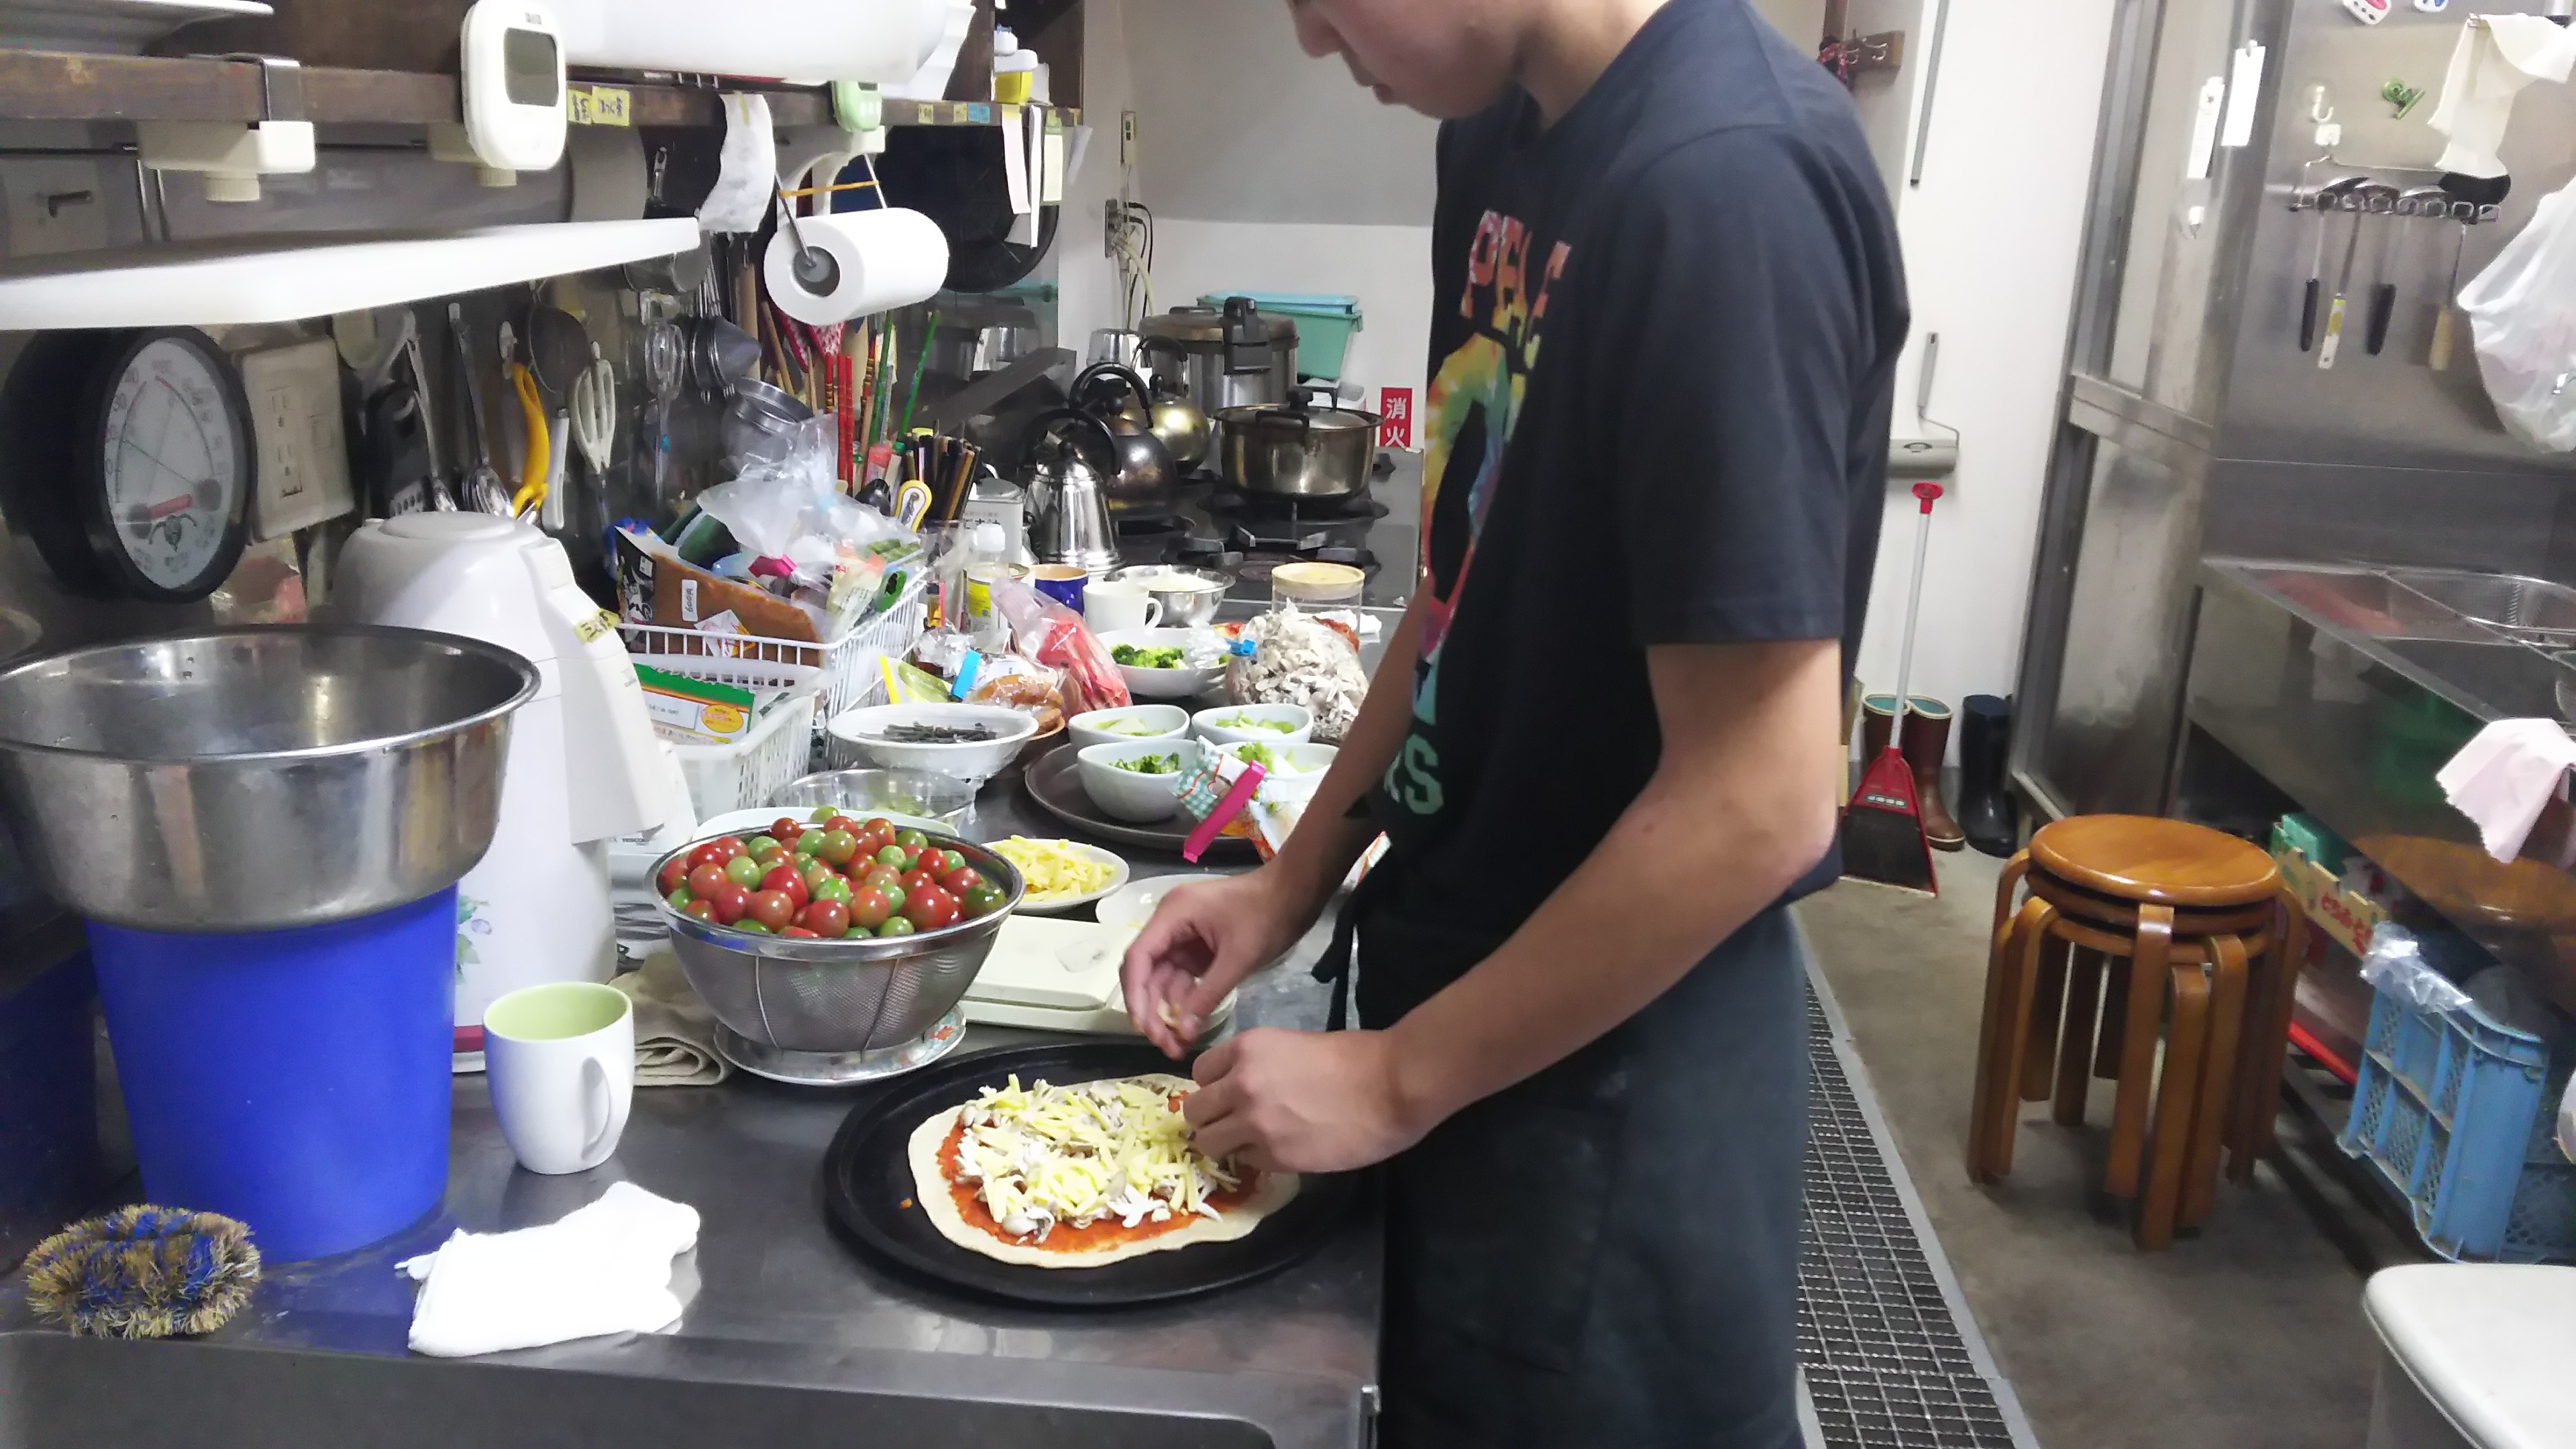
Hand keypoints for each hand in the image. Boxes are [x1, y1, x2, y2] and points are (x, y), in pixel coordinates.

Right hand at [1121, 870, 1314, 1057]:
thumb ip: (1207, 996)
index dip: (1136, 995)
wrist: (1295, 894)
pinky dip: (1184, 1002)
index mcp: (1173, 914)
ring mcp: (1183, 936)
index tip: (1144, 1028)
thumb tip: (1182, 1033)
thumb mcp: (1238, 958)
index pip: (1139, 957)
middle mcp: (1170, 923)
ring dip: (1167, 1011)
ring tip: (1176, 1045)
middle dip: (1151, 1009)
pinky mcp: (1196, 948)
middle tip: (1164, 1045)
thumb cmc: (1267, 917)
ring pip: (1163, 979)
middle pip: (1146, 971)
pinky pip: (1181, 978)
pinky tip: (1188, 1028)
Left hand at [1185, 1027, 1428, 1172]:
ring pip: (1209, 1142)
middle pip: (1195, 1111)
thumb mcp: (1292, 1046)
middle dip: (1211, 1118)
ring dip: (1226, 1143)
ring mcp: (1255, 1124)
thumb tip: (1238, 1090)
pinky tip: (1283, 1148)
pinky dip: (1256, 1158)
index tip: (1229, 1093)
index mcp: (1247, 1049)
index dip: (1214, 1085)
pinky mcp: (1274, 1157)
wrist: (1392, 1086)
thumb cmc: (1354, 1058)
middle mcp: (1240, 1085)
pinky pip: (1245, 1161)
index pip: (1200, 1072)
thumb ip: (1258, 1067)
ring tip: (1252, 1141)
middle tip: (1234, 1121)